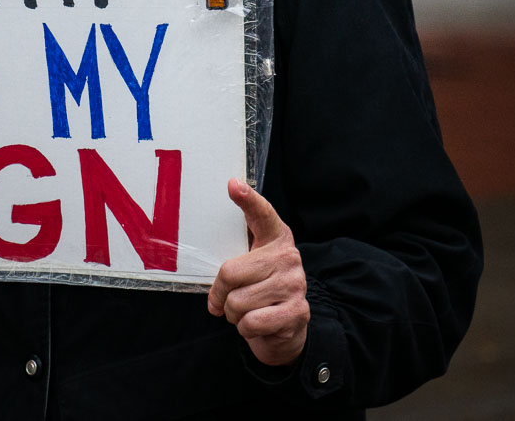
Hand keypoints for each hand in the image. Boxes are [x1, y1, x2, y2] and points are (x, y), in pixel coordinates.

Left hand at [207, 178, 309, 365]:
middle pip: (230, 272)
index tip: (233, 185)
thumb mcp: (248, 265)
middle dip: (220, 294)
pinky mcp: (297, 312)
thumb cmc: (258, 290)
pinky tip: (257, 324)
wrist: (286, 329)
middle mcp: (289, 257)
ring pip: (237, 302)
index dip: (248, 199)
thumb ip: (235, 250)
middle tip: (226, 300)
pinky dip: (246, 329)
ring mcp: (295, 284)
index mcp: (275, 238)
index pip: (261, 214)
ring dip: (233, 314)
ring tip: (246, 311)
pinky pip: (251, 322)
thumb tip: (217, 220)